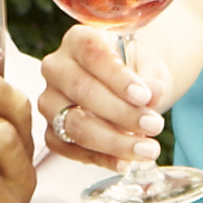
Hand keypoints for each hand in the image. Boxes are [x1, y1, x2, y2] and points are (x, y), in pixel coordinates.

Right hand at [38, 9, 192, 169]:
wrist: (128, 89)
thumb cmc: (136, 71)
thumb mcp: (149, 67)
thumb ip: (150, 78)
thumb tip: (153, 92)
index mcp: (78, 39)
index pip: (93, 54)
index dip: (118, 77)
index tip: (144, 96)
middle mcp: (56, 68)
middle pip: (82, 90)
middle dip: (121, 113)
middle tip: (153, 125)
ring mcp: (49, 101)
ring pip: (75, 124)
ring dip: (114, 141)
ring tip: (147, 150)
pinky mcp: (51, 131)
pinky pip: (71, 149)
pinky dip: (101, 158)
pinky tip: (125, 162)